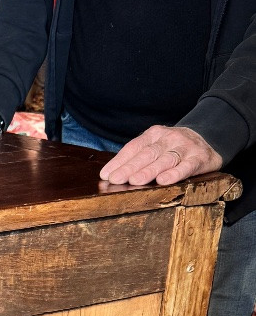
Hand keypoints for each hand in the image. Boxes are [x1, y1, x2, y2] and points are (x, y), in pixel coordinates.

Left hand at [99, 125, 221, 186]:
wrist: (209, 139)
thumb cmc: (174, 148)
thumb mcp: (155, 146)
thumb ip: (136, 158)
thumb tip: (109, 175)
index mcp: (154, 135)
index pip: (134, 147)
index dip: (119, 161)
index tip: (106, 174)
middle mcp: (168, 139)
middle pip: (147, 154)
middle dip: (130, 167)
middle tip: (116, 179)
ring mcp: (184, 147)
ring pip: (165, 160)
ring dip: (149, 171)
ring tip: (135, 181)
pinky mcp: (199, 158)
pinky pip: (186, 166)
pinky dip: (175, 173)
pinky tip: (164, 181)